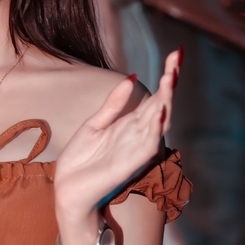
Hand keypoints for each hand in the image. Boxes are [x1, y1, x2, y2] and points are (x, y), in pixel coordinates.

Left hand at [54, 50, 180, 244]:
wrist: (68, 191)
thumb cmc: (80, 162)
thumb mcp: (94, 125)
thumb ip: (113, 104)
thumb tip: (131, 77)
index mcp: (130, 125)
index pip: (154, 96)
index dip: (165, 75)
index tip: (175, 53)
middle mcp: (137, 135)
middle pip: (161, 104)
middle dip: (170, 82)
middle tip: (176, 59)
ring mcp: (135, 149)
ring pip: (158, 121)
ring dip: (166, 99)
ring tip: (171, 76)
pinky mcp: (130, 164)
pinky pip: (148, 144)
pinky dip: (156, 128)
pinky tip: (161, 112)